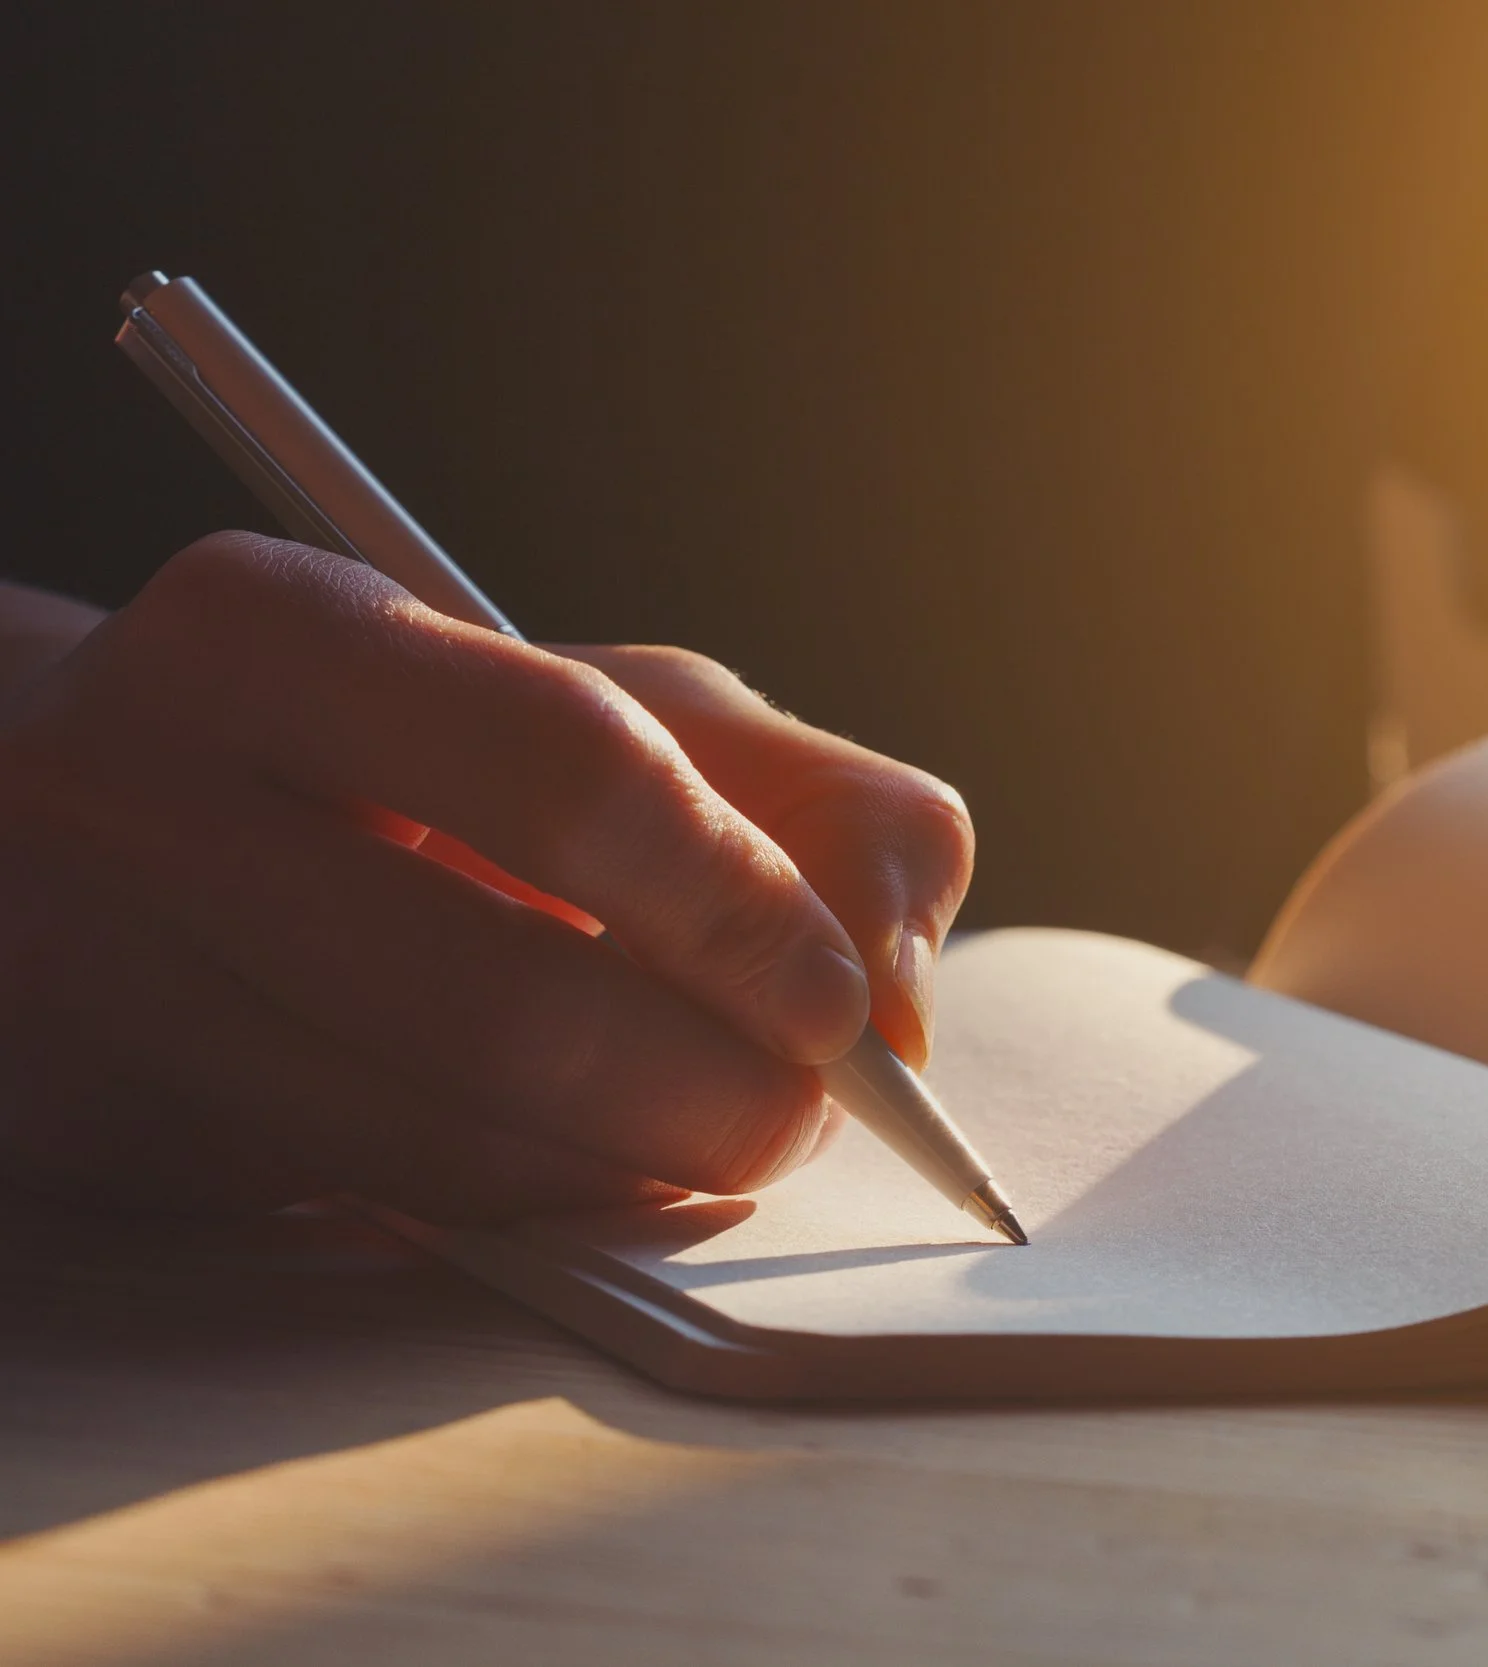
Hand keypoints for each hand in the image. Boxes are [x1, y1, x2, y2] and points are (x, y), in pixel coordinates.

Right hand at [0, 534, 971, 1220]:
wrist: (66, 829)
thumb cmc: (403, 754)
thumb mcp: (604, 702)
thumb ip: (811, 801)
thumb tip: (905, 997)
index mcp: (275, 635)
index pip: (563, 767)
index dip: (740, 906)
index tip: (839, 1001)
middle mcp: (139, 802)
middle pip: (502, 1003)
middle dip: (712, 1089)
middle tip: (805, 1113)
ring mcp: (91, 986)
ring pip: (440, 1149)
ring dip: (635, 1171)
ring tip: (715, 1133)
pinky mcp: (93, 1138)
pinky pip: (374, 1216)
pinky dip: (533, 1209)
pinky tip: (587, 1164)